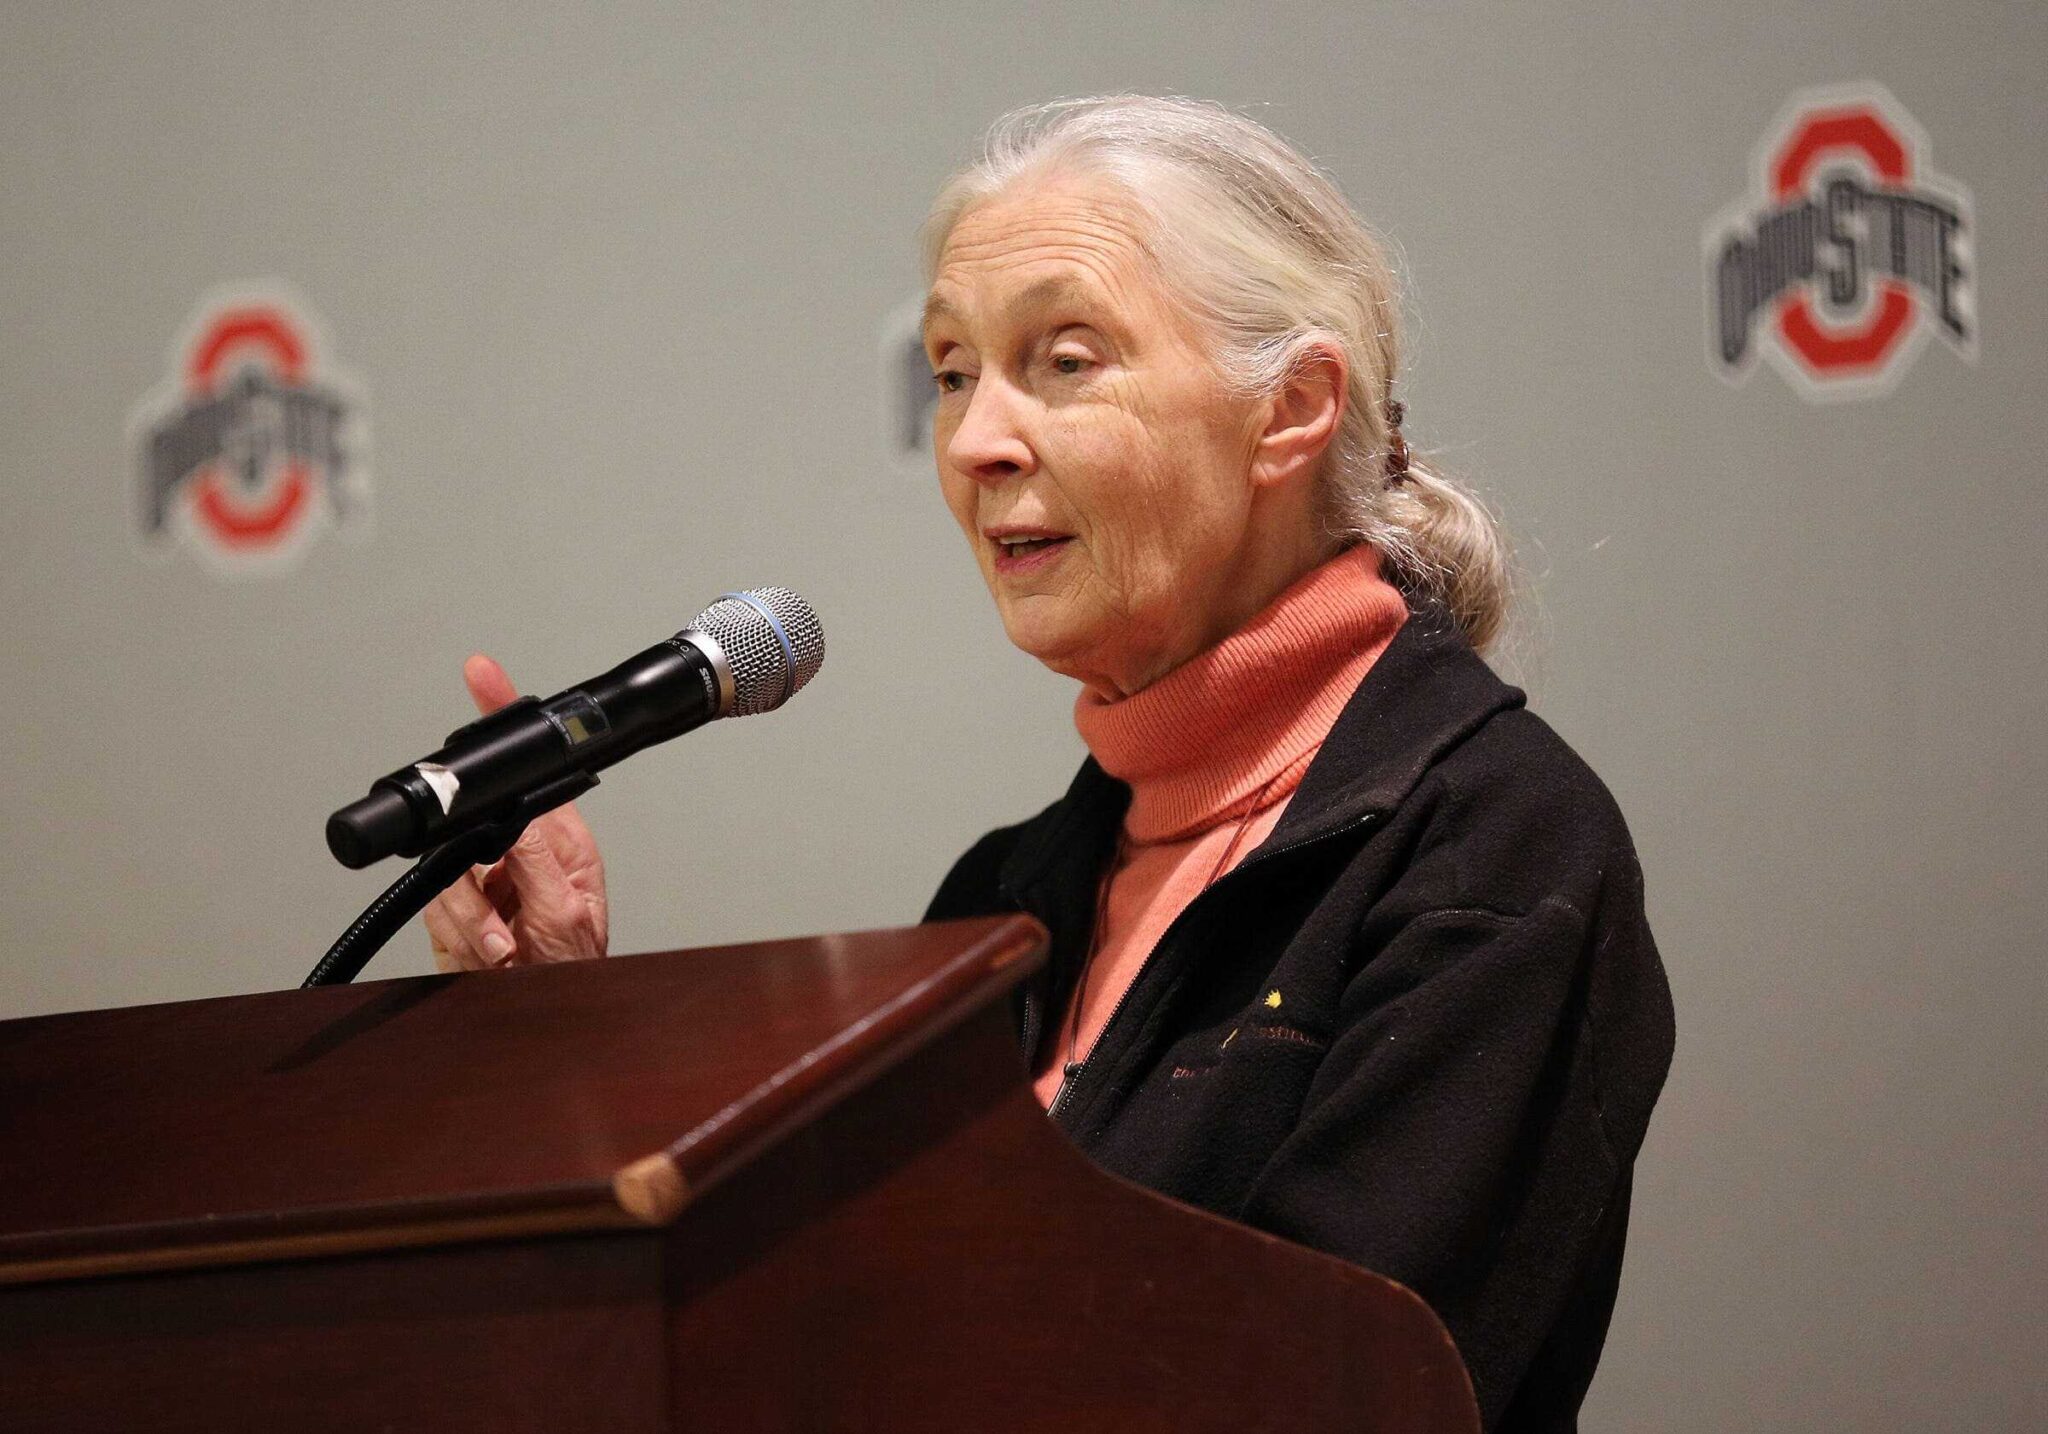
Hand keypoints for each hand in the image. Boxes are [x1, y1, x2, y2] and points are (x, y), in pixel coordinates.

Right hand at [423, 654, 609, 970]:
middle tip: (501, 921)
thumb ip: (535, 863)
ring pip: (444, 874)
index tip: (484, 676)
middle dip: (473, 883)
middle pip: (468, 827)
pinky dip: (460, 937)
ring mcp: (486, 883)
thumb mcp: (565, 915)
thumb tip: (513, 816)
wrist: (546, 1026)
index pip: (526, 774)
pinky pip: (434, 908)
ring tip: (505, 948)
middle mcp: (520, 856)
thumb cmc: (577, 971)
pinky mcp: (456, 912)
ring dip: (471, 921)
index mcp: (559, 844)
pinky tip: (491, 955)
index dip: (502, 722)